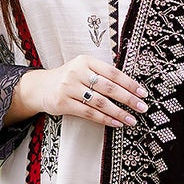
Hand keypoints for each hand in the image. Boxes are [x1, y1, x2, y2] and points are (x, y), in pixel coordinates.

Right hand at [7, 53, 148, 129]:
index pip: (113, 72)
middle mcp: (77, 72)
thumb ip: (102, 75)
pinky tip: (115, 123)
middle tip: (142, 107)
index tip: (142, 93)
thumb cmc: (68, 79)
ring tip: (131, 120)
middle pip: (109, 87)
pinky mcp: (63, 103)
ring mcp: (69, 87)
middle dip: (128, 99)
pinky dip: (104, 119)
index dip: (130, 83)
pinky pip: (88, 113)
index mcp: (86, 61)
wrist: (40, 87)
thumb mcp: (83, 69)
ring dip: (119, 112)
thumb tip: (130, 88)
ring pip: (100, 102)